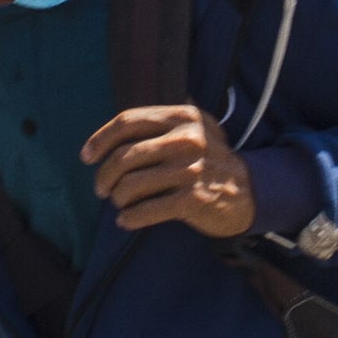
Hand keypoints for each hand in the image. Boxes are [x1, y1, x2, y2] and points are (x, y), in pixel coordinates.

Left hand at [83, 104, 256, 237]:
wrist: (250, 191)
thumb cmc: (208, 162)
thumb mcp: (194, 129)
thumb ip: (159, 125)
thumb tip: (108, 136)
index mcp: (183, 116)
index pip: (128, 121)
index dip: (100, 139)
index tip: (86, 157)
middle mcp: (187, 139)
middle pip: (124, 156)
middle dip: (104, 176)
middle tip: (102, 189)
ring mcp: (191, 169)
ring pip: (131, 184)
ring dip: (117, 198)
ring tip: (120, 204)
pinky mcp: (193, 199)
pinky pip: (146, 210)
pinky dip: (130, 217)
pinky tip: (127, 220)